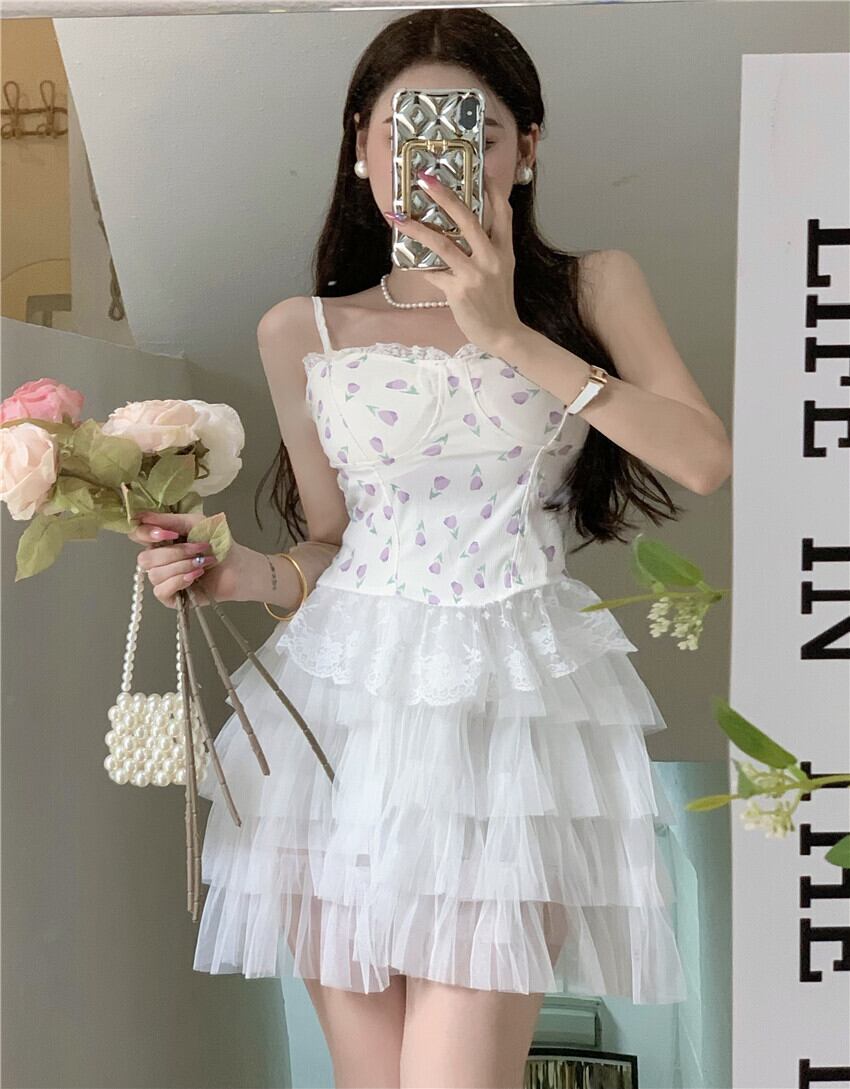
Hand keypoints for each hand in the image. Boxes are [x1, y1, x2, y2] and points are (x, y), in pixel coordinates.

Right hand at [129, 511, 244, 609]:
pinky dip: (179, 581)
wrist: (238, 567)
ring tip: (202, 563)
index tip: (168, 533)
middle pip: (144, 558)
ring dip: (182, 566)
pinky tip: (195, 576)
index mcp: (161, 540)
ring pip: (154, 574)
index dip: (146, 534)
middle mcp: (158, 559)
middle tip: (198, 549)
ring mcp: (163, 579)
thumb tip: (143, 516)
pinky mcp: (170, 597)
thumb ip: (169, 520)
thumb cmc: (219, 544)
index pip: (136, 535)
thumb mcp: (196, 523)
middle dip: (175, 553)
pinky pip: (161, 590)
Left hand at [382, 170, 524, 353]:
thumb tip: (458, 232)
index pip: (502, 212)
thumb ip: (486, 250)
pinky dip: (419, 266)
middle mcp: (491, 258)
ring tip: (398, 216)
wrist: (503, 335)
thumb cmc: (498, 302)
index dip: (491, 189)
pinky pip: (433, 274)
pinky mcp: (458, 291)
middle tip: (425, 179)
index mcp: (504, 250)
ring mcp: (475, 274)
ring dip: (417, 228)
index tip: (479, 169)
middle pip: (468, 218)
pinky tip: (404, 257)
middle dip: (445, 196)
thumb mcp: (501, 271)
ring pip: (443, 244)